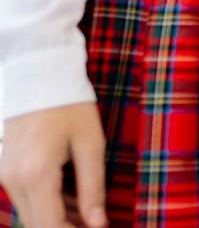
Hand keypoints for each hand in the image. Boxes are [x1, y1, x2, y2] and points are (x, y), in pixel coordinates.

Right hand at [0, 101, 107, 227]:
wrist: (38, 77)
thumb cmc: (70, 106)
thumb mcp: (91, 144)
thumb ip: (93, 187)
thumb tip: (98, 223)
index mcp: (37, 175)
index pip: (50, 226)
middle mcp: (13, 181)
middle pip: (36, 224)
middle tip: (95, 222)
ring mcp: (5, 176)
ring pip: (29, 214)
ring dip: (56, 218)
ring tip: (88, 213)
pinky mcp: (5, 170)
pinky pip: (25, 198)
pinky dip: (47, 204)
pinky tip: (71, 198)